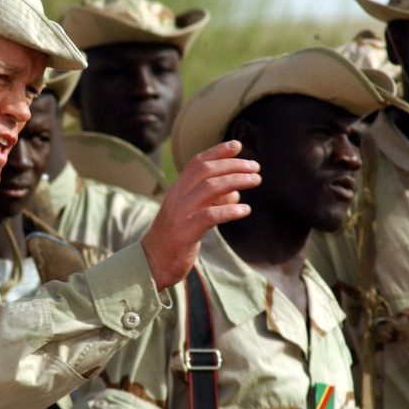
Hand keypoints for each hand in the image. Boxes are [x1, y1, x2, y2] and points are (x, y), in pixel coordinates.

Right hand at [141, 140, 259, 289]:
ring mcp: (181, 213)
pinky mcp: (186, 231)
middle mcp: (177, 196)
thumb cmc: (176, 238)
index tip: (238, 145)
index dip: (218, 151)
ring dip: (236, 181)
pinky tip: (245, 210)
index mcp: (177, 190)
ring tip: (255, 181)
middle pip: (207, 171)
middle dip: (234, 165)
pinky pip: (210, 215)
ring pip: (210, 188)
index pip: (197, 162)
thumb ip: (210, 201)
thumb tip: (235, 193)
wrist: (153, 262)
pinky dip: (230, 210)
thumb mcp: (191, 214)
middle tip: (255, 167)